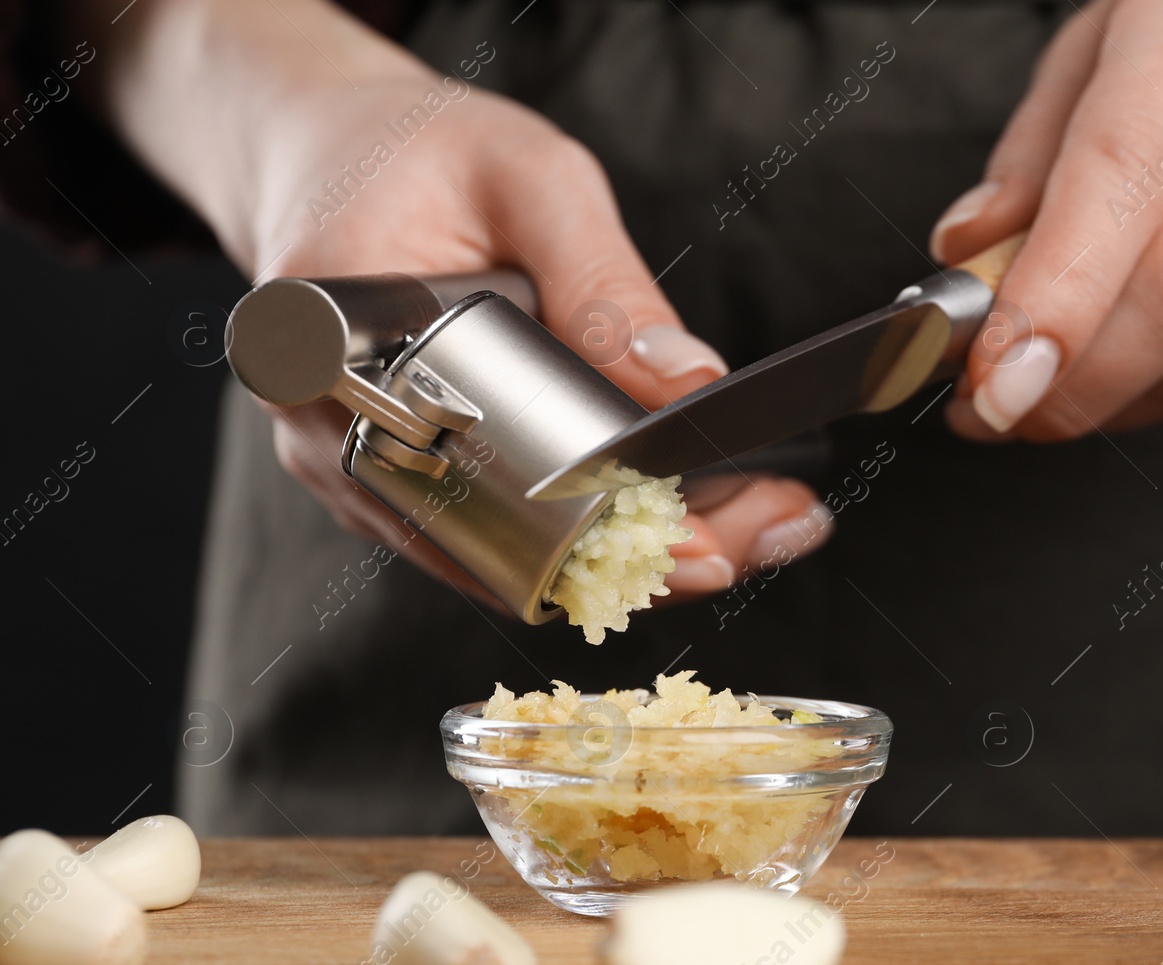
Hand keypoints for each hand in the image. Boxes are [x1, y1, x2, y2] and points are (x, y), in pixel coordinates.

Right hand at [80, 0, 830, 605]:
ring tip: (755, 520)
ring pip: (507, 561)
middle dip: (653, 559)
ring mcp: (360, 470)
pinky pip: (497, 536)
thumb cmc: (422, 151)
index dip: (608, 531)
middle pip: (506, 549)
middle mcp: (336, 435)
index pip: (487, 481)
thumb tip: (687, 386)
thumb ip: (605, 284)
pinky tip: (684, 509)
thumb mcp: (531, 181)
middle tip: (774, 528)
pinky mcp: (393, 482)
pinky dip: (591, 533)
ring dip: (635, 556)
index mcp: (341, 350)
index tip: (715, 543)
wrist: (334, 151)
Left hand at [931, 0, 1162, 440]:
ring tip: (1044, 398)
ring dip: (1114, 405)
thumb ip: (1033, 150)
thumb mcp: (1108, 30)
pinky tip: (1126, 368)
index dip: (1052, 306)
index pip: (1123, 188)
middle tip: (990, 410)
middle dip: (1070, 387)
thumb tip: (966, 254)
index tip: (986, 377)